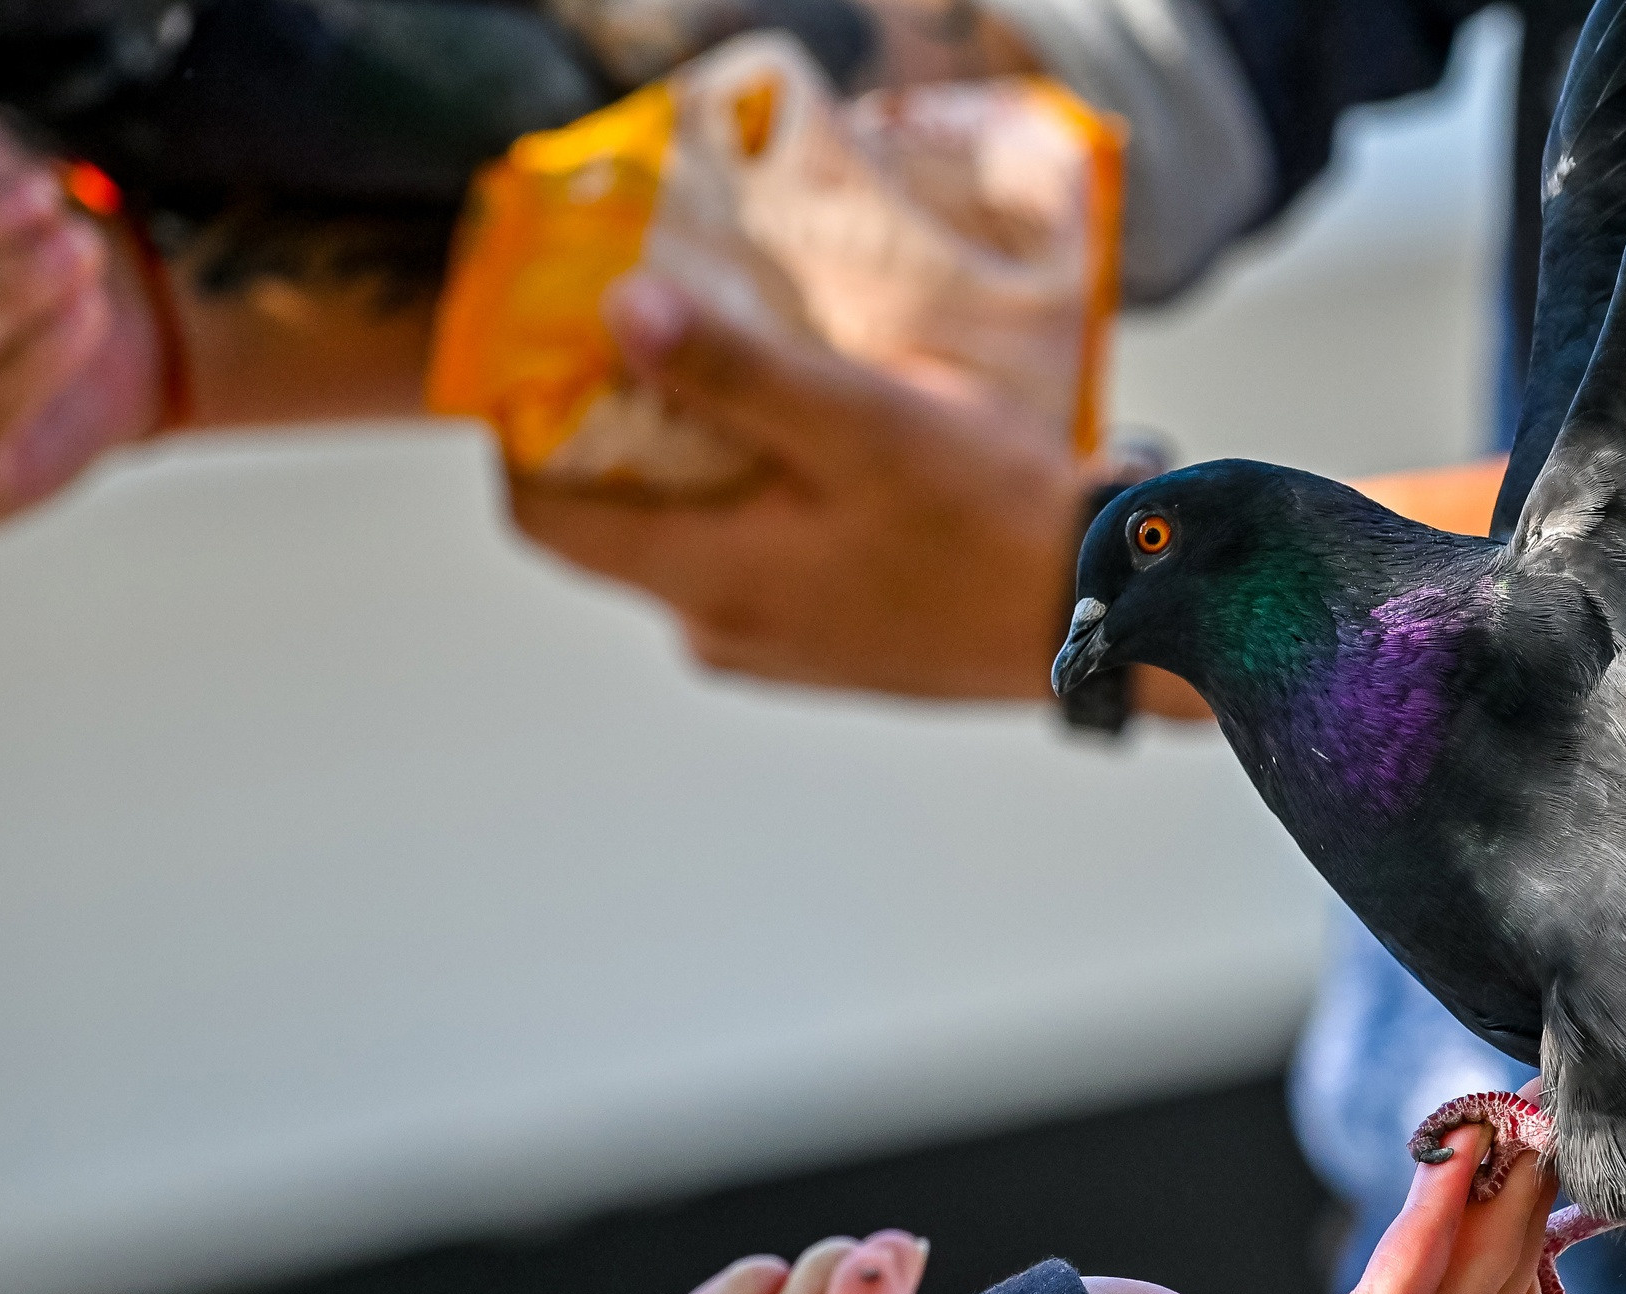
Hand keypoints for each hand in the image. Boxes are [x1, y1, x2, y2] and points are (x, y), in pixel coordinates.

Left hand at [510, 274, 1205, 713]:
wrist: (1098, 615)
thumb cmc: (985, 518)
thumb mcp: (859, 421)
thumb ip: (734, 371)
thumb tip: (620, 314)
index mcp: (709, 580)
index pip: (543, 519)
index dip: (526, 432)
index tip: (557, 352)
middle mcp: (720, 630)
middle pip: (615, 523)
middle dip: (625, 431)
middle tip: (672, 339)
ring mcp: (772, 647)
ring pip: (689, 540)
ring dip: (703, 464)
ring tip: (765, 387)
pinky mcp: (824, 648)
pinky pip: (753, 563)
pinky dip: (759, 505)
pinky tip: (825, 455)